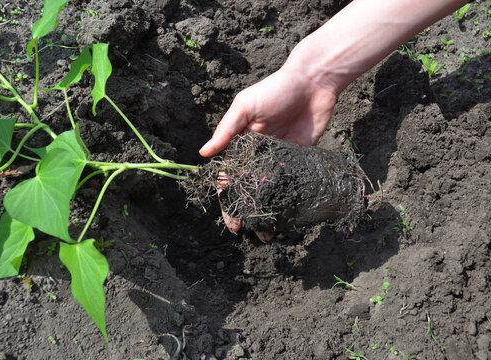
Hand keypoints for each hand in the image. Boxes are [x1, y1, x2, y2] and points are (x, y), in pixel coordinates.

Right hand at [203, 64, 336, 239]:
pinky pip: (293, 183)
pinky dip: (291, 200)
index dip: (228, 200)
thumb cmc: (275, 89)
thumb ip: (227, 131)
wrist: (314, 82)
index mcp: (242, 144)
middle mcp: (259, 155)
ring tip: (270, 232)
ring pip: (271, 191)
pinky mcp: (300, 158)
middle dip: (248, 212)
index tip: (231, 221)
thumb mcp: (246, 107)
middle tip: (251, 232)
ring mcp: (280, 158)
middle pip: (250, 189)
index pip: (230, 178)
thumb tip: (203, 153)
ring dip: (270, 211)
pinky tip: (291, 217)